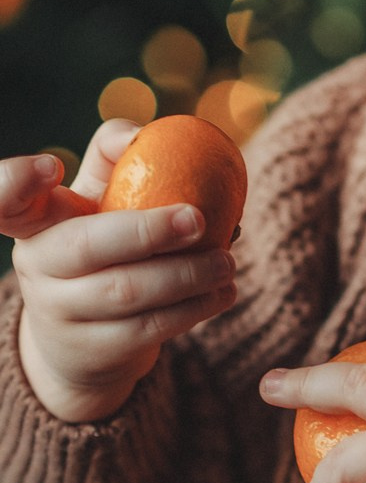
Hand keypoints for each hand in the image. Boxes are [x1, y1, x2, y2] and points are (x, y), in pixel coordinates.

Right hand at [2, 122, 237, 421]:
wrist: (84, 340)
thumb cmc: (99, 245)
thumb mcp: (95, 201)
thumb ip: (114, 156)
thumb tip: (142, 132)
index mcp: (35, 222)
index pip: (5, 201)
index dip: (16, 183)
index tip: (51, 167)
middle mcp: (38, 266)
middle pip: (87, 247)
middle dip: (147, 231)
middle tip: (199, 219)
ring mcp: (61, 313)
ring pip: (128, 293)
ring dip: (188, 276)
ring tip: (227, 261)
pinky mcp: (95, 350)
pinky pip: (150, 328)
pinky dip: (195, 308)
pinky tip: (224, 291)